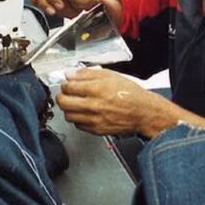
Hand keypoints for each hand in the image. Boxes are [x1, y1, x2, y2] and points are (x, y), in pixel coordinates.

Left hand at [56, 68, 175, 137]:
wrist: (144, 113)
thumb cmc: (130, 94)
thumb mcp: (111, 76)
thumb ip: (88, 74)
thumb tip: (70, 74)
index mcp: (97, 89)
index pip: (69, 86)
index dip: (65, 84)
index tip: (67, 84)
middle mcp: (94, 105)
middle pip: (64, 102)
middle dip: (61, 96)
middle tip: (65, 94)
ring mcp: (95, 119)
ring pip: (68, 115)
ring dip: (68, 109)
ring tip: (75, 103)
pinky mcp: (97, 130)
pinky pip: (78, 125)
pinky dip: (78, 119)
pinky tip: (84, 113)